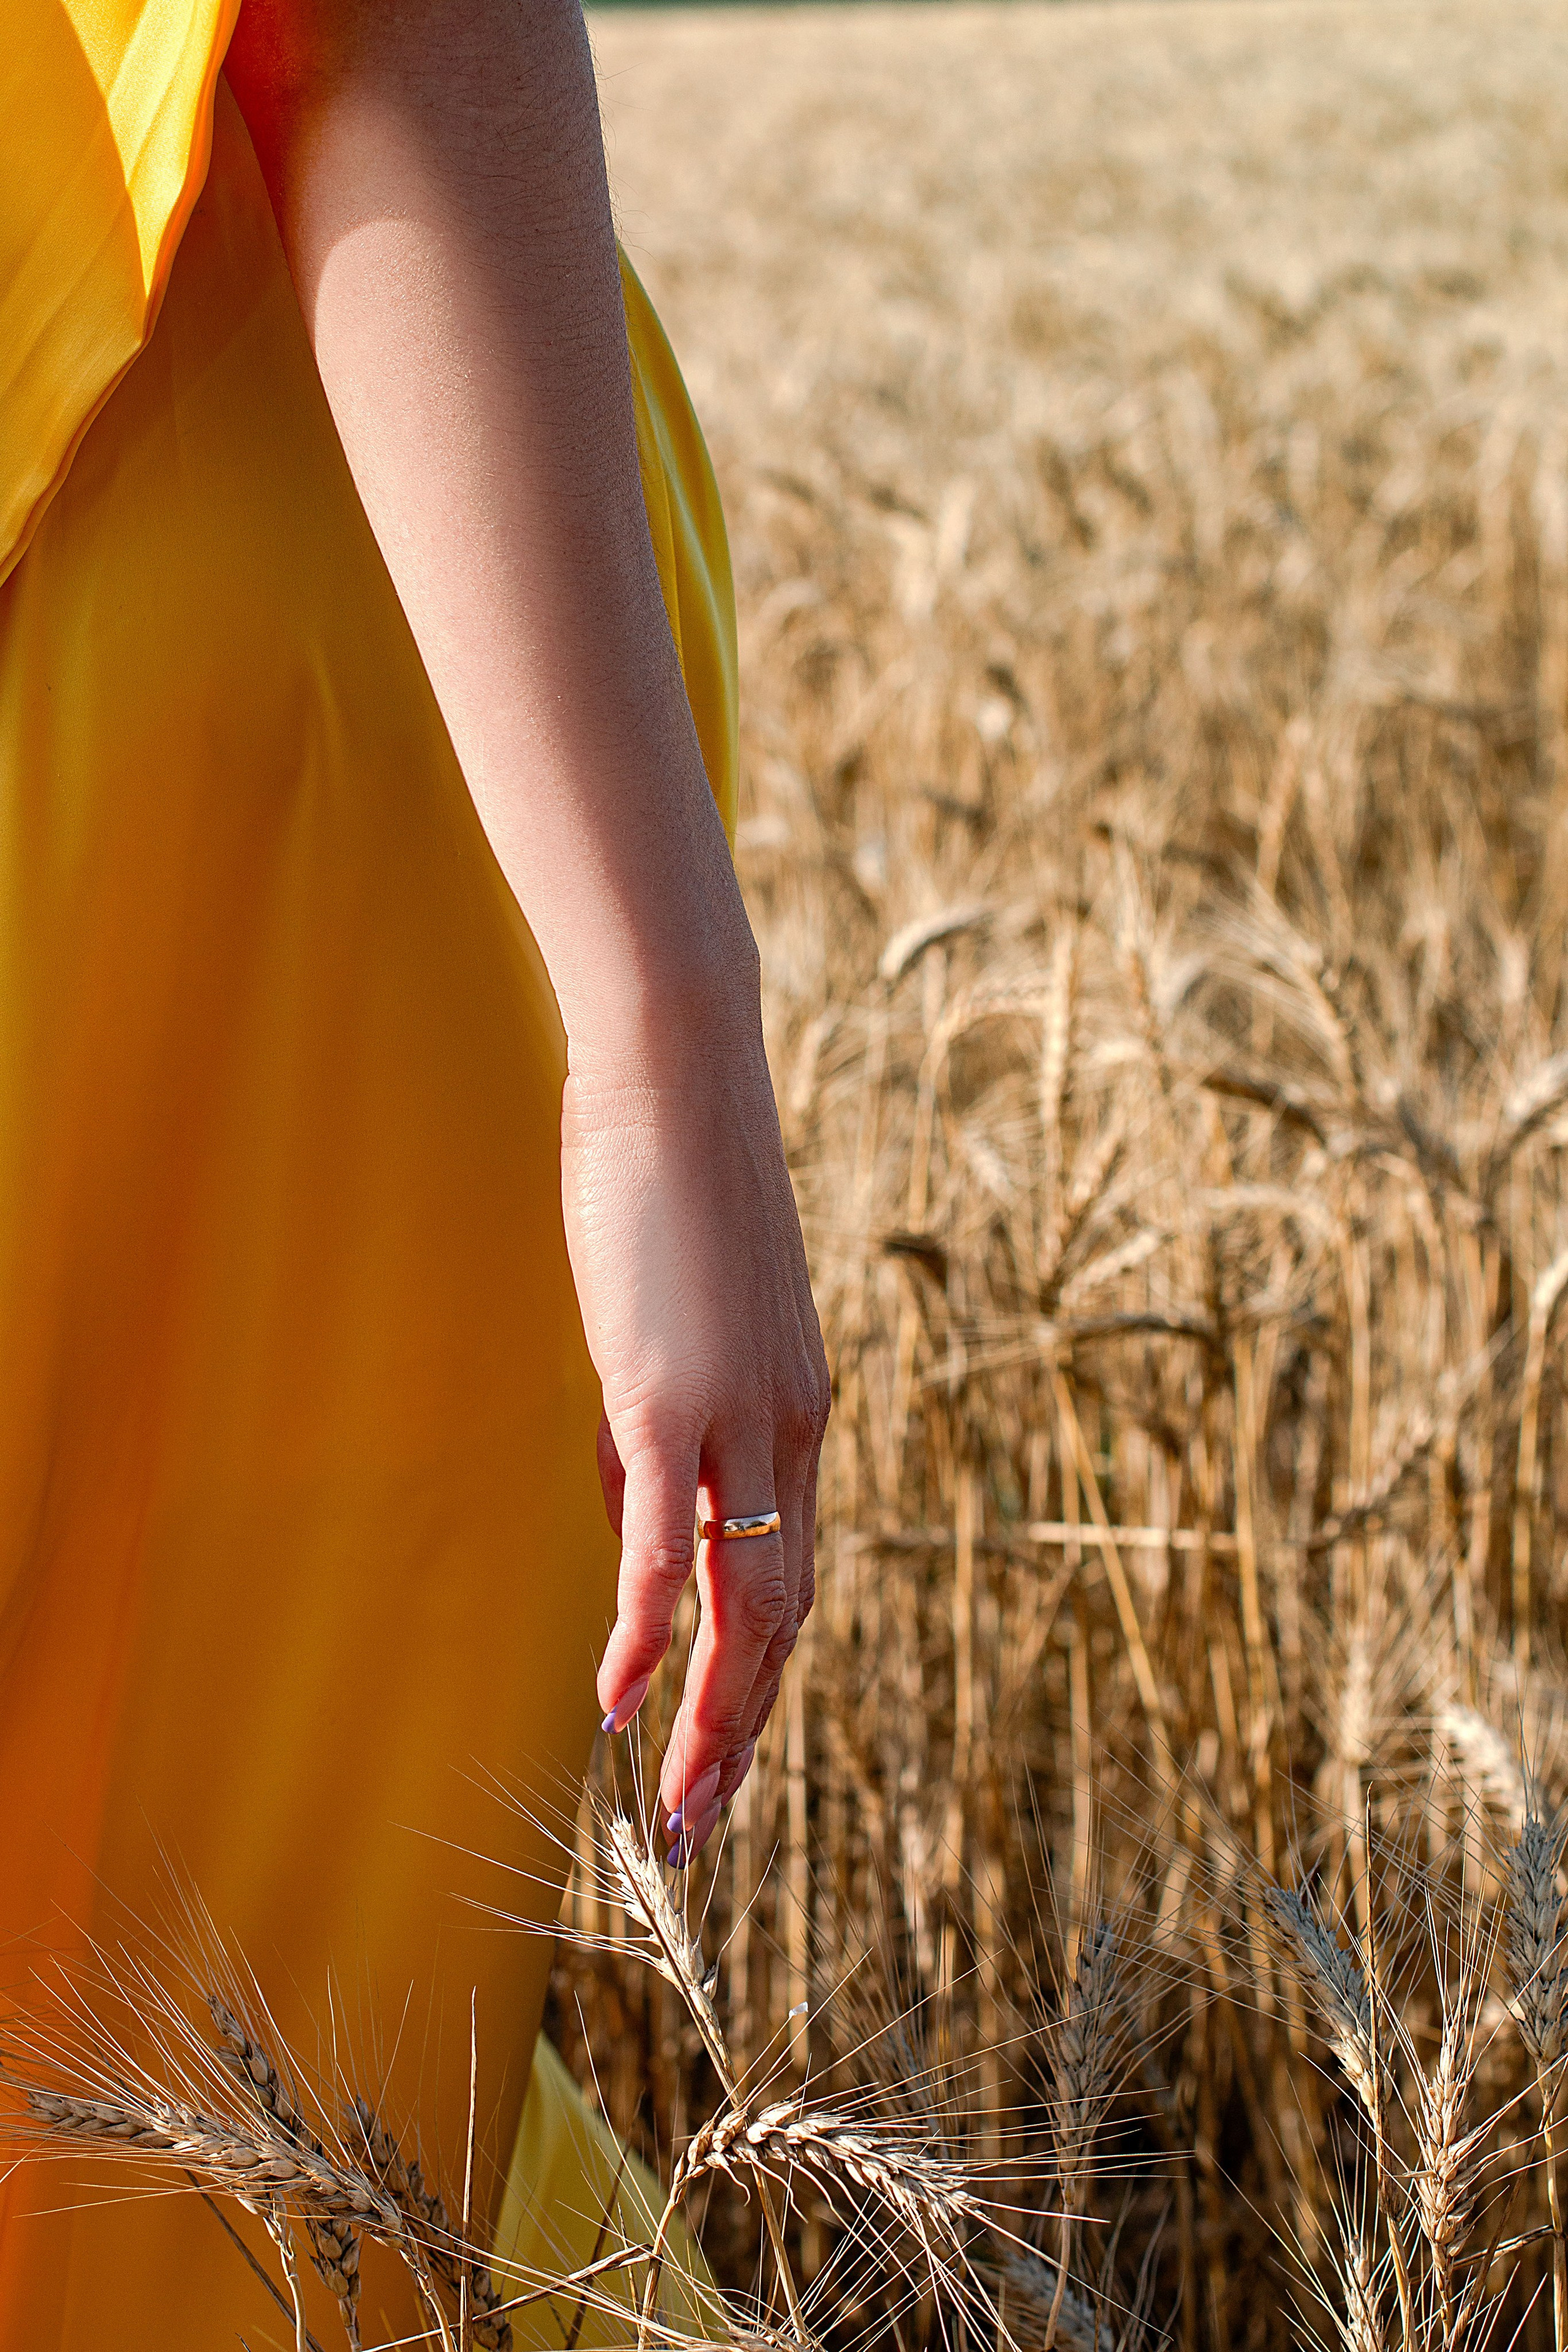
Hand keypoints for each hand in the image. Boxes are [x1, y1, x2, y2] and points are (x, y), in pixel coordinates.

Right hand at [562, 1005, 828, 1861]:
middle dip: (744, 1737)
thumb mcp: (690, 1319)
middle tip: (702, 1831)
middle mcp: (790, 1431)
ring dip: (710, 1722)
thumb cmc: (679, 1182)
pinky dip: (643, 1634)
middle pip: (786, 1622)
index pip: (792, 1579)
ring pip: (746, 1606)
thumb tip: (644, 1496)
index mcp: (800, 1415)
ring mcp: (737, 1418)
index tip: (723, 1755)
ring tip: (677, 1813)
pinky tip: (613, 1702)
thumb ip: (674, 1416)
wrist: (682, 1075)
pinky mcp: (669, 1397)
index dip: (760, 1682)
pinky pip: (667, 1544)